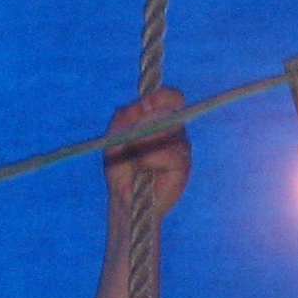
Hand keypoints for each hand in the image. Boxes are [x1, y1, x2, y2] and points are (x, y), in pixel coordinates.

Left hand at [106, 86, 191, 222]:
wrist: (125, 200)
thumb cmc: (121, 168)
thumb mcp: (114, 137)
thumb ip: (124, 116)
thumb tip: (142, 105)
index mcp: (159, 120)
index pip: (171, 97)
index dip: (161, 97)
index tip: (144, 105)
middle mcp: (175, 131)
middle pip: (169, 113)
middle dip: (146, 124)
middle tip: (131, 140)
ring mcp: (182, 148)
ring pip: (169, 132)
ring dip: (144, 143)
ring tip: (133, 159)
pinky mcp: (183, 166)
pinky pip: (168, 154)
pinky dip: (150, 159)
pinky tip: (142, 168)